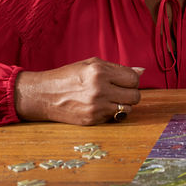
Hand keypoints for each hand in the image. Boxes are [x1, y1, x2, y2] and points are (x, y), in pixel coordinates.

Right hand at [14, 57, 143, 124]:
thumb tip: (141, 71)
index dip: (132, 80)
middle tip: (120, 91)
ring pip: (128, 109)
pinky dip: (112, 113)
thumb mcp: (91, 64)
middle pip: (135, 96)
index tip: (125, 80)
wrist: (44, 95)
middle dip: (131, 93)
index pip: (133, 78)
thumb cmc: (69, 76)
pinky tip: (101, 106)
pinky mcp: (92, 120)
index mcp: (99, 71)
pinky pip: (114, 117)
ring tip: (112, 99)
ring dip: (124, 105)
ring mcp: (96, 107)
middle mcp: (99, 89)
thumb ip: (117, 68)